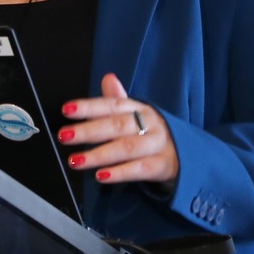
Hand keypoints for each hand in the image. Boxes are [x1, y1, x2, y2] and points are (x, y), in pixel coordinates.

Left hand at [58, 72, 177, 184]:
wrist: (189, 154)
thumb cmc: (153, 134)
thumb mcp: (138, 115)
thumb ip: (118, 100)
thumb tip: (108, 77)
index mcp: (140, 108)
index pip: (112, 104)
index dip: (89, 106)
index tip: (67, 110)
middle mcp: (149, 123)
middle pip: (116, 126)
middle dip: (88, 130)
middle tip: (64, 136)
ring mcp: (158, 144)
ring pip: (126, 148)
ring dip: (98, 155)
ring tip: (76, 160)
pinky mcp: (163, 165)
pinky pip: (139, 169)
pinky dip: (119, 173)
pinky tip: (101, 176)